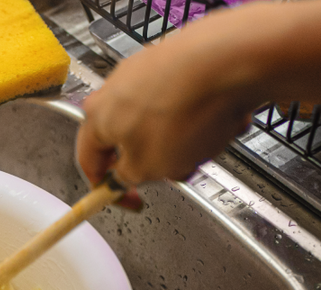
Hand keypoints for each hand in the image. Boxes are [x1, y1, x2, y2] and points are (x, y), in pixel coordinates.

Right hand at [76, 11, 261, 184]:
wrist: (230, 61)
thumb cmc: (185, 111)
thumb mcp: (149, 168)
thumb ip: (128, 177)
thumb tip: (124, 176)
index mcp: (98, 117)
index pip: (89, 162)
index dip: (106, 188)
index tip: (127, 198)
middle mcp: (117, 88)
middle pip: (130, 139)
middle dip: (155, 161)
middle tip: (175, 170)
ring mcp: (148, 70)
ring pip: (161, 122)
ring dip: (182, 140)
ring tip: (207, 143)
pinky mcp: (178, 60)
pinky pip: (185, 100)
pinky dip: (200, 115)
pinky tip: (221, 119)